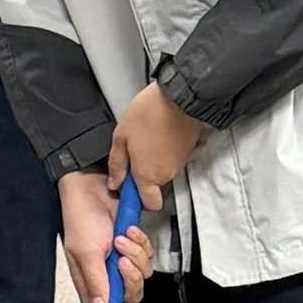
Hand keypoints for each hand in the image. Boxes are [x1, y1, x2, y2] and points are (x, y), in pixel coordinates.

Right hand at [57, 171, 149, 302]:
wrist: (91, 186)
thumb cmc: (80, 217)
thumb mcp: (84, 251)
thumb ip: (95, 280)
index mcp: (90, 281)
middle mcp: (107, 275)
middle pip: (131, 295)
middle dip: (130, 278)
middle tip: (121, 259)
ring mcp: (121, 260)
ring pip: (143, 274)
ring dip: (135, 255)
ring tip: (122, 237)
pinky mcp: (134, 246)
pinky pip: (148, 255)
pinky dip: (141, 243)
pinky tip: (129, 230)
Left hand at [107, 79, 200, 200]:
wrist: (180, 98)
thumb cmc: (149, 115)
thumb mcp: (121, 137)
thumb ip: (117, 164)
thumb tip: (115, 182)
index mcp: (147, 175)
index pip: (149, 204)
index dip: (137, 199)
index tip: (126, 186)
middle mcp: (166, 175)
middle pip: (153, 186)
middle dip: (141, 174)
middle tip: (132, 152)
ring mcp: (179, 164)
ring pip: (162, 171)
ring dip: (152, 160)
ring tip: (145, 137)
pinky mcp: (187, 152)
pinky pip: (171, 159)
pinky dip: (164, 151)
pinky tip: (157, 133)